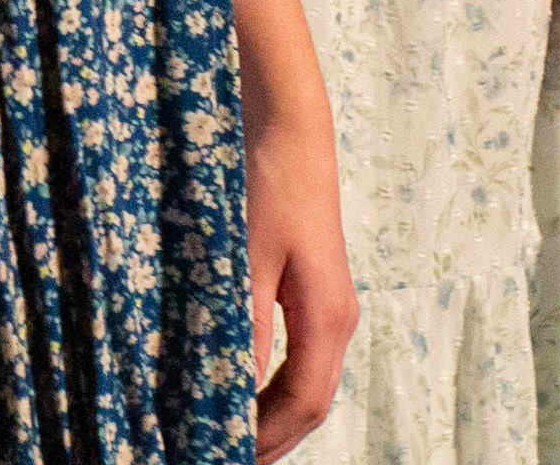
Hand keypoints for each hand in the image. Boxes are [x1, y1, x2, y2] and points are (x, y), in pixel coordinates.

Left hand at [242, 94, 356, 454]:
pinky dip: (273, 386)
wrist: (290, 128)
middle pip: (311, 403)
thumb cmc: (268, 185)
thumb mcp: (245, 257)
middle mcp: (337, 320)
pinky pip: (301, 358)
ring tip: (227, 435)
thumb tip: (229, 388)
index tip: (224, 453)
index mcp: (327, 318)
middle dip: (271, 438)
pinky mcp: (315, 292)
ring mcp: (330, 308)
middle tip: (222, 454)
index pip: (302, 403)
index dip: (265, 438)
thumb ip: (242, 325)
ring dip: (272, 415)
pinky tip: (241, 389)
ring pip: (307, 384)